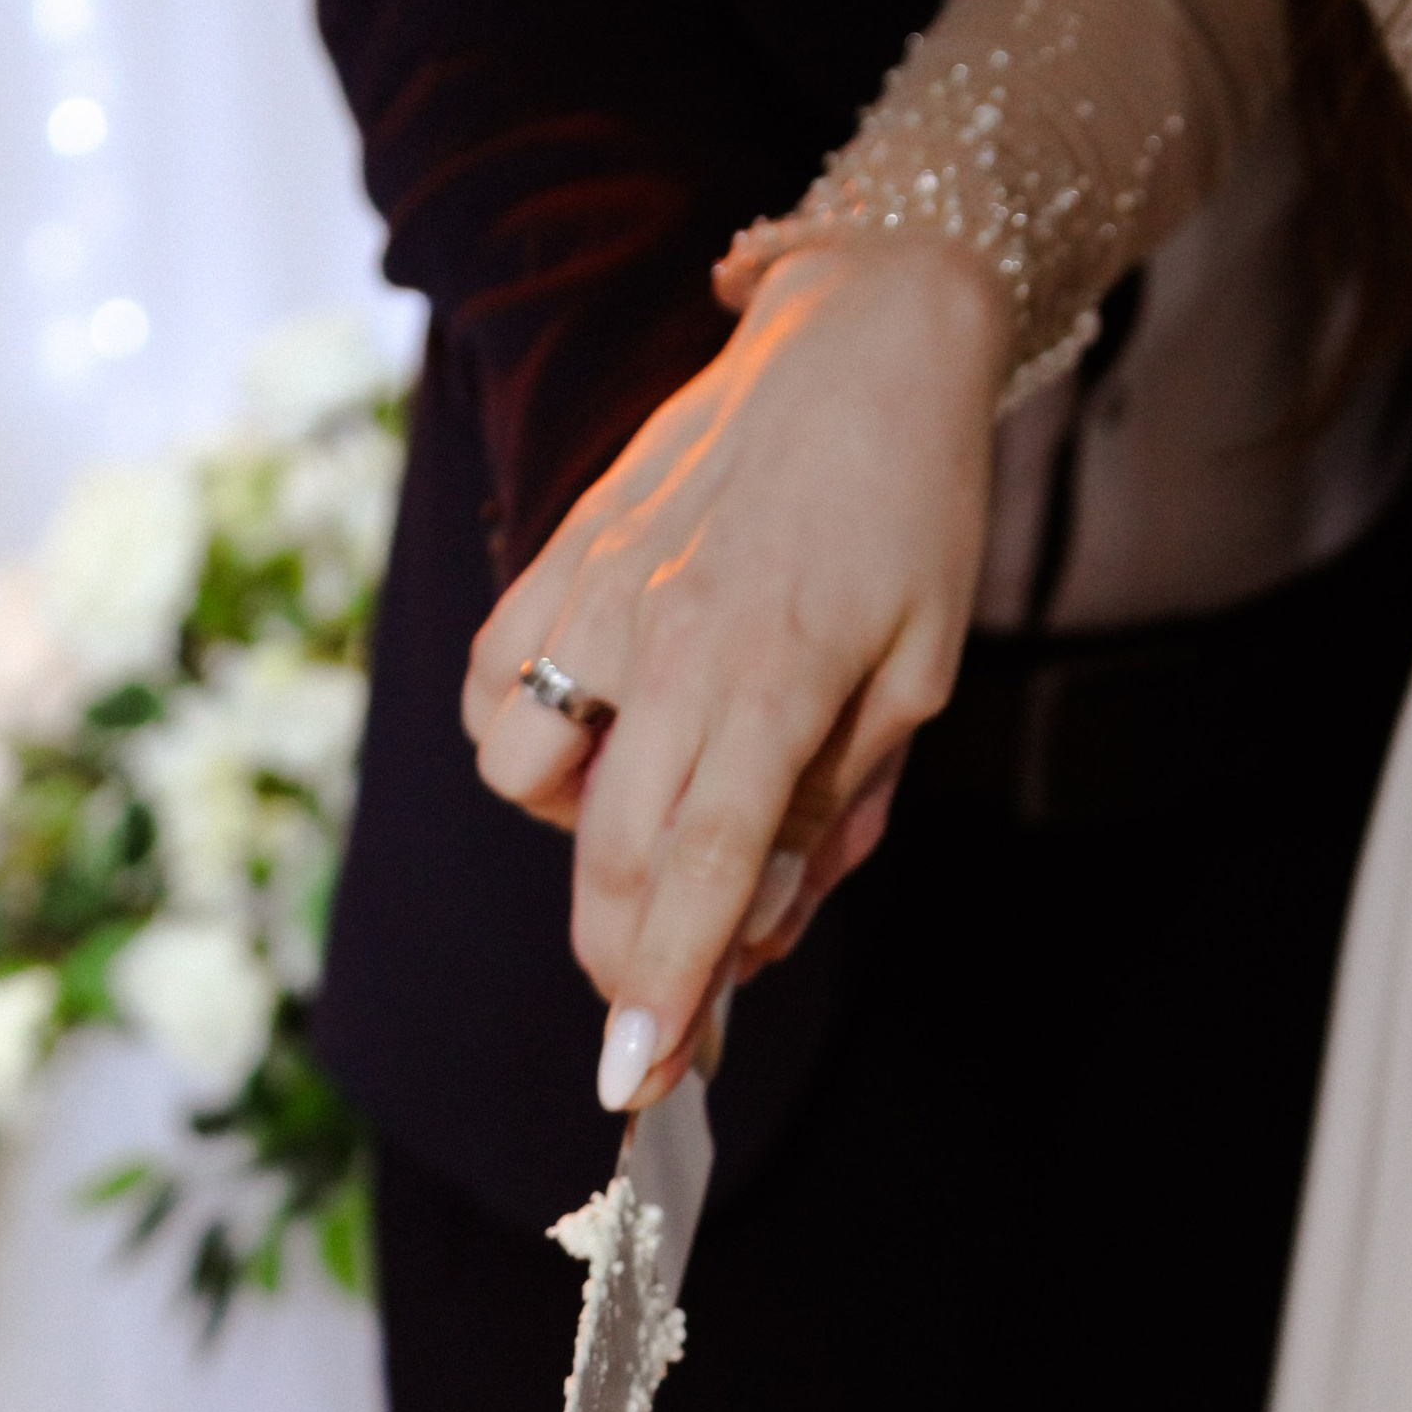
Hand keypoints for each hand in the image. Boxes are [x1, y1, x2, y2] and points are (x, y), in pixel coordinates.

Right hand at [464, 238, 1006, 1107]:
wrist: (864, 331)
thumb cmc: (910, 512)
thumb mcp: (919, 675)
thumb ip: (833, 808)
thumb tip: (757, 928)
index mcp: (778, 670)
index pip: (701, 866)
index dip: (664, 988)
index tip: (637, 1081)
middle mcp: (669, 634)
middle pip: (606, 853)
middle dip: (622, 962)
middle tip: (659, 1016)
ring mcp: (596, 593)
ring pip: (525, 780)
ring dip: (578, 833)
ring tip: (654, 797)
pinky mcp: (555, 557)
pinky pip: (492, 697)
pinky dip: (522, 745)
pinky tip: (592, 734)